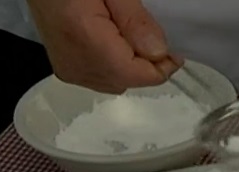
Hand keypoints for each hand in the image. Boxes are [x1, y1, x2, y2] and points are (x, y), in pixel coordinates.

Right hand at [26, 0, 180, 92]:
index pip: (139, 76)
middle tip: (150, 35)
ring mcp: (69, 71)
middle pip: (130, 81)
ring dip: (132, 66)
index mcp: (88, 43)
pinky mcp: (64, 69)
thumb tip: (159, 53)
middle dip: (147, 64)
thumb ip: (136, 21)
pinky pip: (101, 78)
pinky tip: (113, 43)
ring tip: (128, 36)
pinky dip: (115, 66)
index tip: (174, 48)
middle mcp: (76, 66)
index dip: (164, 65)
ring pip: (117, 83)